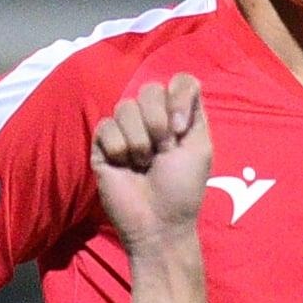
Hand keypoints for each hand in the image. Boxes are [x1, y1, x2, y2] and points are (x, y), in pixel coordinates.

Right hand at [91, 75, 213, 248]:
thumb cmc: (182, 189)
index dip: (179, 97)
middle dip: (158, 123)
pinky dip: (118, 148)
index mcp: (179, 117)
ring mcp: (126, 129)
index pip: (180, 81)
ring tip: (143, 164)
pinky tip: (124, 166)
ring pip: (125, 106)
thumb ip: (194, 112)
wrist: (157, 221)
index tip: (180, 128)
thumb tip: (180, 85)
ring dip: (139, 141)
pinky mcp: (102, 144)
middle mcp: (152, 118)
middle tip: (163, 153)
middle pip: (149, 89)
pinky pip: (105, 126)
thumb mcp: (200, 148)